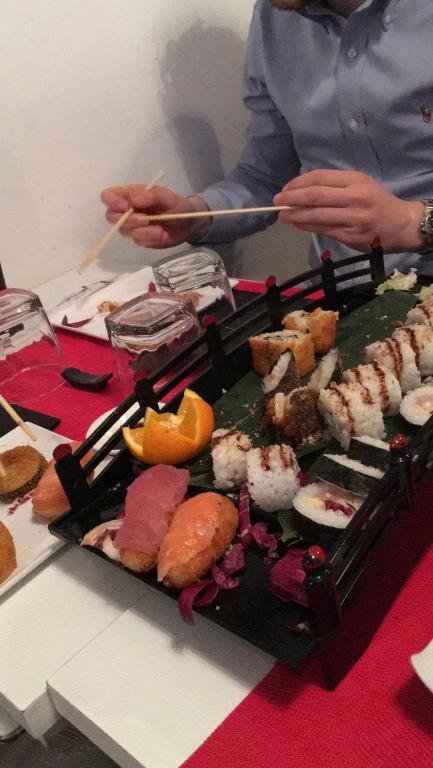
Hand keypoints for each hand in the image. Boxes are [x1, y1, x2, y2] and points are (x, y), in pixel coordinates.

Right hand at [100, 185, 210, 247]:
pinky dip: (150, 239)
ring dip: (143, 232)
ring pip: (125, 231)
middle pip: (111, 216)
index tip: (127, 207)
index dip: (112, 202)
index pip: (108, 196)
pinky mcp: (140, 239)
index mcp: (130, 195)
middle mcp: (127, 211)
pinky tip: (162, 234)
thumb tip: (132, 200)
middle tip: (146, 220)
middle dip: (128, 220)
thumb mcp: (168, 196)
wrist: (188, 224)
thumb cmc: (177, 205)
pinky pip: (137, 241)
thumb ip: (151, 195)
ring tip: (161, 230)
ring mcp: (133, 226)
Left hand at [273, 170, 424, 252]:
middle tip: (276, 202)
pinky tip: (298, 225)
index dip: (298, 183)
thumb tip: (301, 192)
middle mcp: (355, 197)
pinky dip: (307, 227)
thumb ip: (335, 187)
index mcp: (356, 180)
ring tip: (283, 216)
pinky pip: (324, 230)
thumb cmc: (377, 203)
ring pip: (317, 215)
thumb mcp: (360, 186)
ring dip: (296, 216)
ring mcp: (353, 218)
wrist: (402, 224)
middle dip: (292, 199)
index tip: (285, 189)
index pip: (320, 177)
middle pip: (315, 195)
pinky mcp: (351, 236)